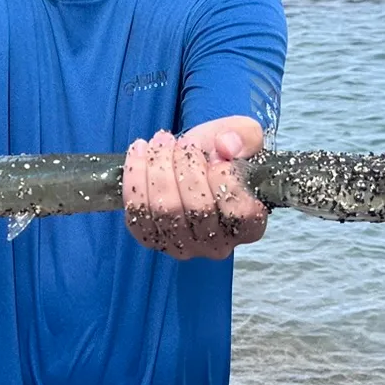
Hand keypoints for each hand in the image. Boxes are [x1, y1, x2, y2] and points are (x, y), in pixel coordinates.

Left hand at [121, 117, 268, 260]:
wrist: (192, 162)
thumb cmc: (222, 154)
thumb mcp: (245, 137)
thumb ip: (244, 137)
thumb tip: (226, 146)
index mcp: (250, 226)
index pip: (238, 211)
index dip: (223, 178)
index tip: (215, 153)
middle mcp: (218, 245)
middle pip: (198, 209)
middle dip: (185, 165)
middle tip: (180, 141)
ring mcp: (183, 247)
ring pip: (165, 210)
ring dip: (158, 168)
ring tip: (160, 142)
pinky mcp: (152, 240)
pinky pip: (137, 214)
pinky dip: (135, 178)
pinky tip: (139, 152)